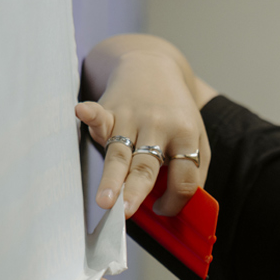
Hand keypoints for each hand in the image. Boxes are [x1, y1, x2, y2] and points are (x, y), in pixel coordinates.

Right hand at [77, 49, 210, 217]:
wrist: (155, 66)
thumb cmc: (176, 112)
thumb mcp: (198, 137)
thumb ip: (196, 171)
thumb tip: (181, 207)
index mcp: (186, 136)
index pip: (184, 178)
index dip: (174, 201)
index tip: (161, 210)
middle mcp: (159, 126)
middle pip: (148, 166)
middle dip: (136, 190)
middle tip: (126, 213)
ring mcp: (133, 117)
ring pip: (120, 154)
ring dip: (111, 177)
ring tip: (104, 200)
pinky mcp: (110, 109)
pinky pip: (100, 115)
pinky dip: (90, 114)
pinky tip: (81, 111)